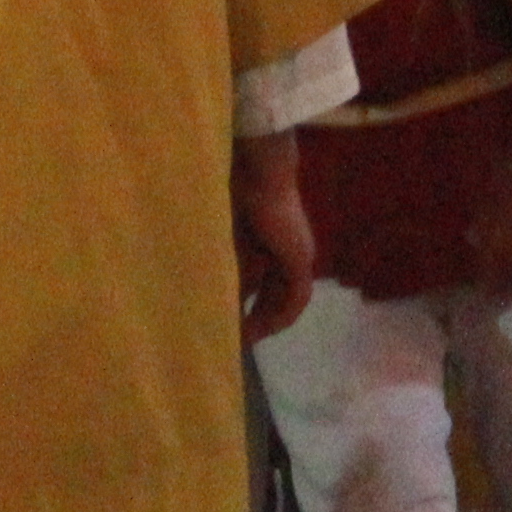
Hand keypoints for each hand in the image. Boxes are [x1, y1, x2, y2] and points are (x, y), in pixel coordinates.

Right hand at [234, 132, 319, 338]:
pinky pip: (297, 298)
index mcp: (274, 242)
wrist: (258, 172)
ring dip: (269, 321)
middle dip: (259, 318)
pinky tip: (261, 329)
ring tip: (246, 339)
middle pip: (278, 295)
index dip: (251, 304)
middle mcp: (291, 251)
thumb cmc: (237, 193)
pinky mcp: (300, 260)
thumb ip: (226, 263)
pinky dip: (281, 316)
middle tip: (237, 339)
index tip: (232, 323)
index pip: (266, 282)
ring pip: (288, 300)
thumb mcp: (227, 238)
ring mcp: (299, 255)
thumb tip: (211, 293)